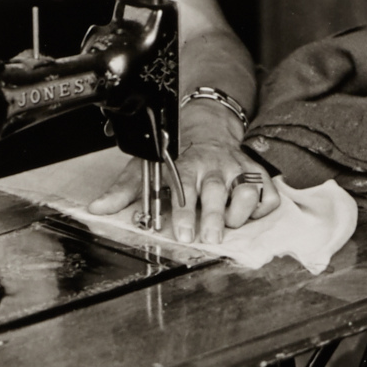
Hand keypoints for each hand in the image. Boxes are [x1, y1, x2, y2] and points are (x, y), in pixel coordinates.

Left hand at [89, 135, 279, 244]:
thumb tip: (98, 208)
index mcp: (188, 164)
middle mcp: (215, 166)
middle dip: (214, 217)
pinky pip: (268, 195)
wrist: (209, 127)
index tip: (184, 234)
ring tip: (229, 226)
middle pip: (218, 192)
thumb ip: (124, 190)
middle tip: (209, 239)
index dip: (185, 211)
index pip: (185, 187)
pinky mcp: (258, 175)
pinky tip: (249, 215)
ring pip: (247, 192)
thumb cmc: (176, 155)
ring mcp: (239, 170)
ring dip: (239, 213)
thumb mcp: (147, 167)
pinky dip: (263, 208)